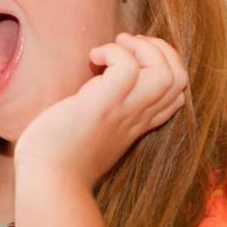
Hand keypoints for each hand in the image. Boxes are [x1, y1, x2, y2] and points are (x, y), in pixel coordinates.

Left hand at [14, 33, 186, 188]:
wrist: (47, 181)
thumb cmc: (58, 157)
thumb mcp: (91, 132)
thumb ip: (103, 113)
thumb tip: (93, 84)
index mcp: (137, 125)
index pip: (176, 94)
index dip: (165, 66)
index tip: (134, 59)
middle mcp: (136, 118)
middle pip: (180, 79)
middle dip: (160, 50)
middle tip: (127, 45)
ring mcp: (123, 112)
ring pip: (165, 73)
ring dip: (142, 47)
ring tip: (114, 46)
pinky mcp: (103, 106)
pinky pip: (127, 68)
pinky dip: (114, 52)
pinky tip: (93, 57)